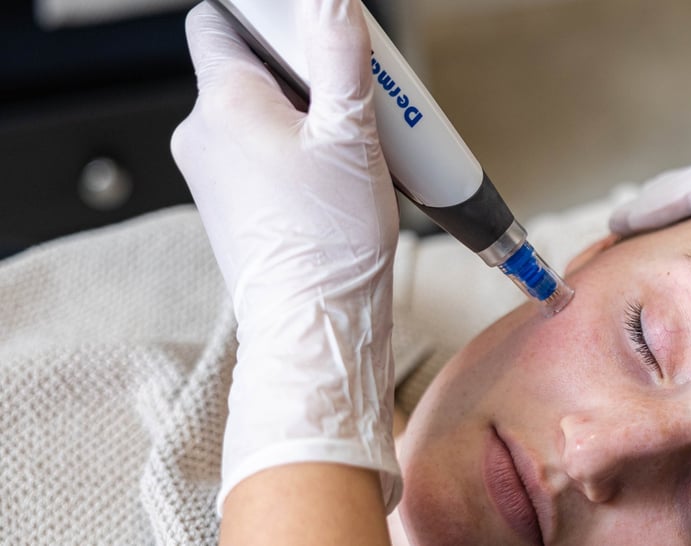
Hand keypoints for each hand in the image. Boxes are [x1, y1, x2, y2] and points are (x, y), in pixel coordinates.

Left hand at [170, 1, 400, 513]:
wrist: (315, 324)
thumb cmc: (328, 241)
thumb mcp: (351, 134)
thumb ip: (341, 56)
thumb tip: (333, 3)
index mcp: (224, 103)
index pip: (219, 21)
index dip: (266, 16)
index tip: (310, 28)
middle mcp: (204, 134)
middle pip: (246, 66)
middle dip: (302, 69)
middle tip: (353, 88)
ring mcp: (213, 173)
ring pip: (257, 113)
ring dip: (304, 112)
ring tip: (355, 140)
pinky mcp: (232, 205)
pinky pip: (261, 154)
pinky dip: (297, 151)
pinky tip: (339, 174)